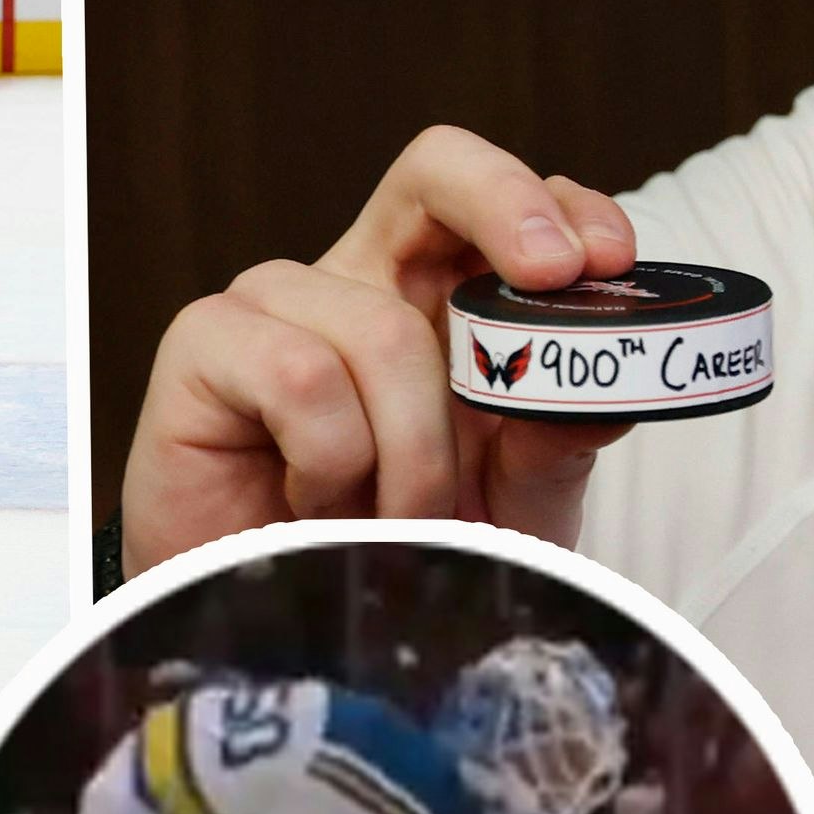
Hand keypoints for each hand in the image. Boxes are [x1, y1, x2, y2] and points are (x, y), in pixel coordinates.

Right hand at [118, 126, 638, 573]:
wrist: (289, 642)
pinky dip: (330, 462)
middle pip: (435, 170)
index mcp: (439, 297)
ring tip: (398, 522)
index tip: (609, 264)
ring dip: (414, 452)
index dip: (557, 204)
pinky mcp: (205, 345)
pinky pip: (299, 374)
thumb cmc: (398, 558)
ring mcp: (276, 305)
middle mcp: (358, 280)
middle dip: (508, 205)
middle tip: (554, 275)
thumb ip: (556, 442)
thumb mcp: (511, 505)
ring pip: (383, 330)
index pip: (503, 202)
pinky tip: (314, 505)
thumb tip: (606, 394)